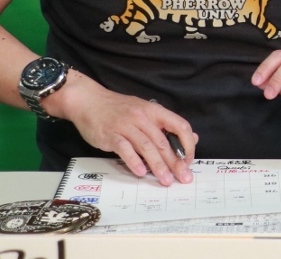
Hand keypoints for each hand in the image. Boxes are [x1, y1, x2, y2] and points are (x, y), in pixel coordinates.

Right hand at [45, 73, 196, 185]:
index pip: (180, 125)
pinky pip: (124, 149)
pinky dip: (133, 161)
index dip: (187, 144)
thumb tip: (191, 138)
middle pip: (163, 142)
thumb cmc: (119, 109)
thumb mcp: (146, 111)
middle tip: (183, 178)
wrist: (89, 101)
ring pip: (146, 147)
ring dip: (158, 165)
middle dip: (175, 162)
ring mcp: (126, 126)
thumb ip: (166, 125)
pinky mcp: (110, 134)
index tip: (189, 159)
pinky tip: (140, 172)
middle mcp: (143, 117)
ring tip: (166, 180)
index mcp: (155, 111)